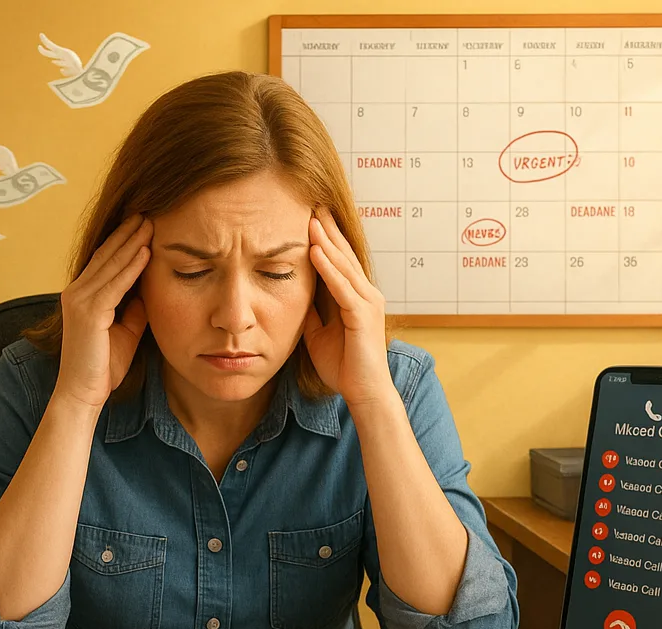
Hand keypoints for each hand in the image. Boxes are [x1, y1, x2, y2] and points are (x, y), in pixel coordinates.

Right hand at [55, 212, 152, 407]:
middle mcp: (77, 291)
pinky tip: (147, 251)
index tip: (146, 223)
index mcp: (83, 295)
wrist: (84, 393)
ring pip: (111, 264)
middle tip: (150, 210)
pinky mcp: (88, 312)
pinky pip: (115, 284)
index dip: (125, 240)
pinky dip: (132, 266)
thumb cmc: (103, 367)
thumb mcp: (126, 332)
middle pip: (107, 254)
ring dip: (133, 242)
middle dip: (129, 232)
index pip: (106, 260)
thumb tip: (147, 291)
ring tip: (152, 222)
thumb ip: (133, 309)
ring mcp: (79, 300)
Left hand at [302, 207, 392, 408]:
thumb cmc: (344, 367)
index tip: (309, 217)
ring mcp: (367, 302)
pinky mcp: (363, 315)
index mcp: (357, 297)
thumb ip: (310, 313)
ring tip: (310, 218)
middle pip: (344, 254)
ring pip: (343, 265)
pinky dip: (328, 268)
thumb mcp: (318, 334)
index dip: (325, 239)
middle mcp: (366, 294)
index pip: (339, 261)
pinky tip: (315, 250)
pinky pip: (342, 286)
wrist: (364, 392)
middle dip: (327, 229)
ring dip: (326, 240)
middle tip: (312, 203)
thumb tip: (294, 296)